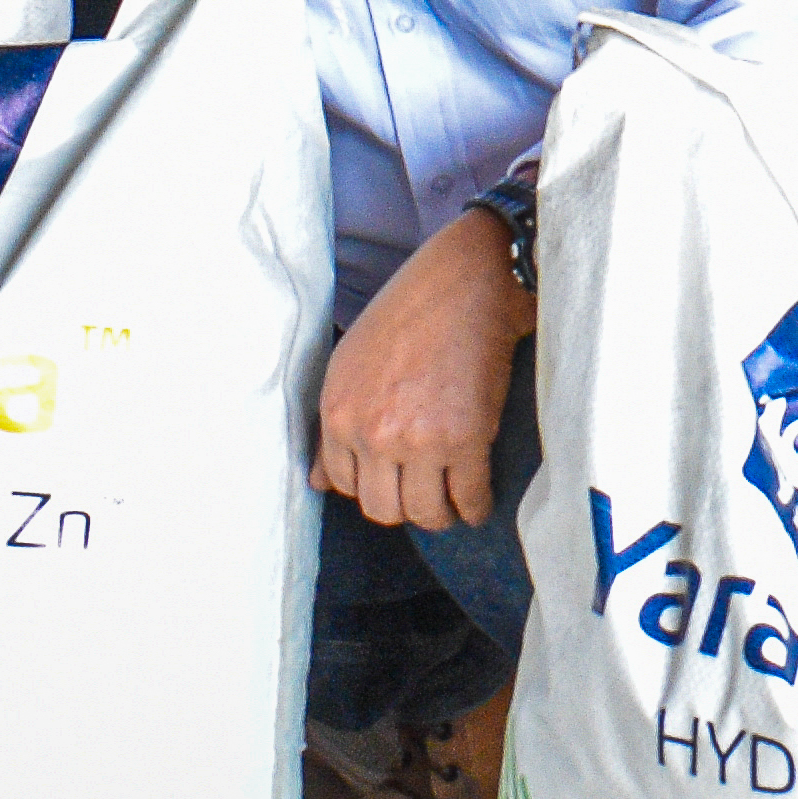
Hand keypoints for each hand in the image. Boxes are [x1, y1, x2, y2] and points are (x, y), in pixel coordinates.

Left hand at [313, 203, 525, 532]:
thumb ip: (334, 425)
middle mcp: (371, 432)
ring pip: (425, 512)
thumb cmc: (410, 313)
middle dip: (405, 509)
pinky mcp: (465, 439)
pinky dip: (476, 507)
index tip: (394, 483)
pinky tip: (479, 501)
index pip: (343, 484)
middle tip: (426, 496)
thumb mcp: (350, 363)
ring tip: (454, 505)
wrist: (467, 283)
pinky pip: (469, 497)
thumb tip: (318, 483)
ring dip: (441, 515)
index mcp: (338, 412)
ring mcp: (418, 440)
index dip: (372, 487)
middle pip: (382, 508)